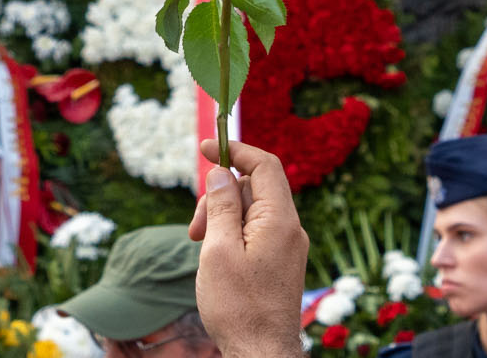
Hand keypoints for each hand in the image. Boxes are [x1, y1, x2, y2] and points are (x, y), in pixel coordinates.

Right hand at [188, 139, 307, 357]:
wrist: (261, 354)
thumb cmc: (238, 307)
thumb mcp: (219, 250)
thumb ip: (221, 205)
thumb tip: (221, 172)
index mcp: (280, 220)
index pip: (264, 165)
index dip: (234, 150)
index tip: (205, 148)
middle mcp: (291, 229)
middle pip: (254, 189)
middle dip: (220, 197)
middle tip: (195, 231)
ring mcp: (288, 247)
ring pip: (252, 212)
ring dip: (223, 219)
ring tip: (202, 249)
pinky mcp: (282, 263)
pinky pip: (257, 232)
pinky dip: (233, 235)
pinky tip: (217, 259)